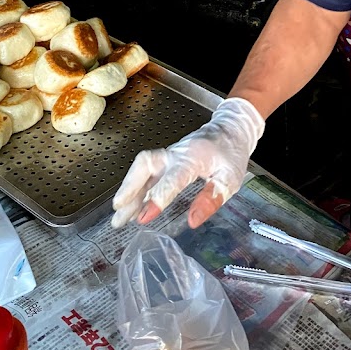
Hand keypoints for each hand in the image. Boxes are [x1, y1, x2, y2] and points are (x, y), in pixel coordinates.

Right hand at [111, 97, 264, 229]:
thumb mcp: (231, 178)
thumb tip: (192, 221)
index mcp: (193, 158)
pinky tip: (132, 207)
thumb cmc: (231, 153)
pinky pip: (147, 173)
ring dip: (129, 192)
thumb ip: (212, 199)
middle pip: (144, 165)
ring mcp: (168, 156)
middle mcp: (175, 154)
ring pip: (141, 169)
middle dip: (129, 189)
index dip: (157, 198)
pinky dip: (136, 189)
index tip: (145, 217)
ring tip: (119, 217)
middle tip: (119, 213)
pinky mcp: (166, 160)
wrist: (231, 128)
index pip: (171, 179)